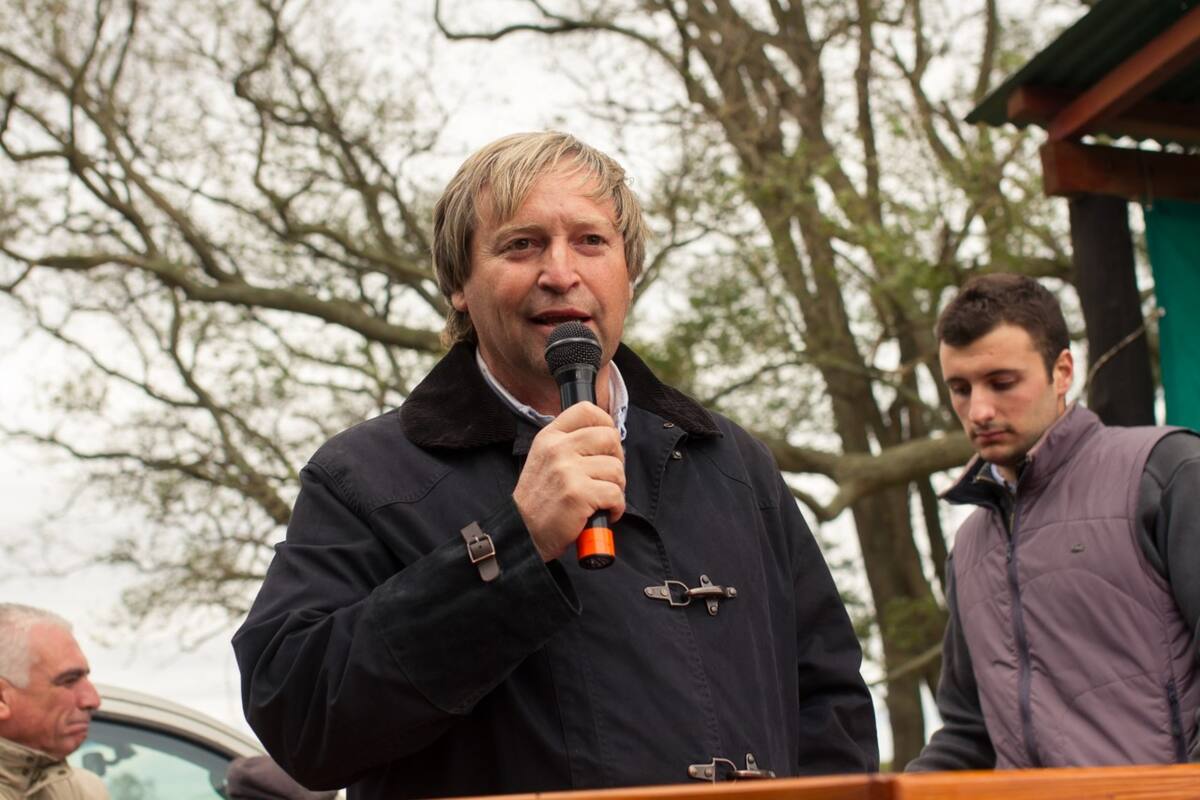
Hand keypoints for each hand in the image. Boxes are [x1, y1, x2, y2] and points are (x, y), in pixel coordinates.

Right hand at [513, 402, 625, 561]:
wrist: (524, 532)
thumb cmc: (540, 500)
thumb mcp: (545, 460)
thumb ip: (570, 444)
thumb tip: (608, 437)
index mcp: (550, 437)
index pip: (586, 410)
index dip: (605, 423)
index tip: (607, 443)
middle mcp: (558, 449)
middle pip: (610, 437)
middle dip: (617, 459)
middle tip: (607, 477)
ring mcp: (567, 470)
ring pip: (616, 469)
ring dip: (616, 487)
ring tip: (601, 498)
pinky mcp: (578, 494)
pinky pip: (616, 494)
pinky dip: (616, 507)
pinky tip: (603, 512)